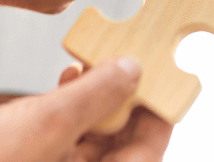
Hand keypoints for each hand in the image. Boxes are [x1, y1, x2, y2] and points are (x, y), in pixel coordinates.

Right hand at [0, 58, 171, 161]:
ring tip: (94, 62)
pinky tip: (66, 79)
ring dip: (98, 100)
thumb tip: (134, 69)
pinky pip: (67, 143)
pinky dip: (71, 111)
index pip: (148, 154)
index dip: (159, 113)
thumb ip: (97, 95)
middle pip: (122, 145)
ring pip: (94, 140)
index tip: (164, 76)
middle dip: (126, 100)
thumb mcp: (49, 123)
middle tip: (128, 60)